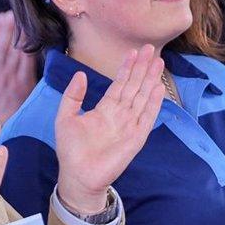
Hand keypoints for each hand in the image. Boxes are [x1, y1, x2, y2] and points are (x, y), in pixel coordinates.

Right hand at [0, 11, 36, 122]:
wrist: (3, 116)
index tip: (1, 16)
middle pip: (2, 48)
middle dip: (7, 29)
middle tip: (12, 14)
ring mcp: (11, 78)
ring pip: (15, 53)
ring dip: (20, 36)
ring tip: (24, 21)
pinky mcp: (24, 82)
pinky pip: (27, 62)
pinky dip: (29, 49)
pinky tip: (33, 38)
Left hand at [54, 46, 165, 214]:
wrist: (78, 176)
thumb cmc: (71, 150)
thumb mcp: (65, 117)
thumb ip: (72, 96)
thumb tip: (80, 74)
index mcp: (105, 110)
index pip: (119, 84)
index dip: (126, 68)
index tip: (132, 52)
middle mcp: (120, 115)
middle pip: (134, 87)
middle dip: (142, 68)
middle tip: (149, 48)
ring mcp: (129, 126)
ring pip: (142, 98)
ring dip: (150, 80)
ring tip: (157, 62)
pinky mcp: (135, 138)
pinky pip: (146, 118)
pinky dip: (153, 103)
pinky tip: (159, 88)